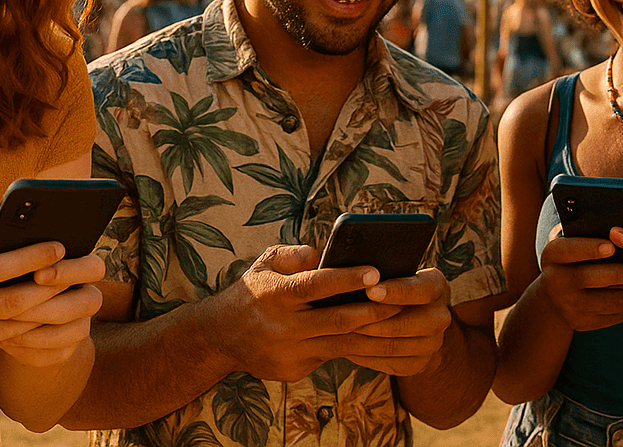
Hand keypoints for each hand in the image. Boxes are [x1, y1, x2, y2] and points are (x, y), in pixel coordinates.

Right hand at [0, 226, 77, 371]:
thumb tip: (7, 237)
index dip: (27, 259)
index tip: (56, 246)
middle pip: (6, 304)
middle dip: (47, 287)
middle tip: (72, 271)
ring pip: (6, 328)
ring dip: (39, 310)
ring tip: (63, 290)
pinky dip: (15, 327)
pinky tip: (34, 312)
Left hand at [0, 251, 105, 367]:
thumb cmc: (3, 273)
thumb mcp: (9, 260)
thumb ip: (17, 254)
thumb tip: (8, 253)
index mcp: (81, 268)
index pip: (94, 268)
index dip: (71, 272)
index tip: (37, 275)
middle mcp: (87, 295)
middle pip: (92, 301)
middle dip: (50, 306)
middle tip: (13, 308)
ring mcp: (80, 324)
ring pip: (78, 331)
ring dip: (39, 330)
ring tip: (4, 324)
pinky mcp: (66, 349)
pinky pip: (58, 354)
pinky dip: (30, 349)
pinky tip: (5, 339)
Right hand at [207, 244, 404, 381]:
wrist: (219, 337)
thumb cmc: (252, 291)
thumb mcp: (264, 263)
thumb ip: (294, 254)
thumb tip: (323, 252)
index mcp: (276, 294)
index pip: (316, 285)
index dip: (347, 279)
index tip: (376, 272)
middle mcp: (283, 326)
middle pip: (337, 320)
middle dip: (373, 311)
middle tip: (403, 301)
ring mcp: (290, 352)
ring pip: (341, 344)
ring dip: (372, 333)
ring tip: (401, 321)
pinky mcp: (295, 370)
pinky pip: (332, 356)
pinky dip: (355, 347)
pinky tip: (379, 338)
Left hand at [340, 268, 453, 375]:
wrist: (414, 318)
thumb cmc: (394, 286)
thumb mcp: (397, 272)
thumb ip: (382, 270)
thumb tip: (353, 269)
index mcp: (436, 287)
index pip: (418, 289)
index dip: (395, 291)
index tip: (370, 290)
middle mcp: (440, 316)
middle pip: (405, 323)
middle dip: (372, 320)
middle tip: (345, 317)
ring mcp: (433, 343)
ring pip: (394, 346)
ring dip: (364, 340)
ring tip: (340, 333)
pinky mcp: (421, 363)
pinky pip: (390, 363)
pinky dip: (366, 356)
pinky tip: (347, 348)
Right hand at [535, 231, 622, 331]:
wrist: (556, 295)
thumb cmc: (576, 256)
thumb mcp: (573, 240)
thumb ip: (589, 229)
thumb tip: (621, 222)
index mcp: (552, 254)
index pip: (569, 249)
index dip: (590, 248)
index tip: (612, 246)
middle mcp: (554, 280)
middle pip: (589, 277)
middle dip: (619, 274)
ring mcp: (567, 304)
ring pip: (603, 300)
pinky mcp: (580, 322)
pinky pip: (609, 315)